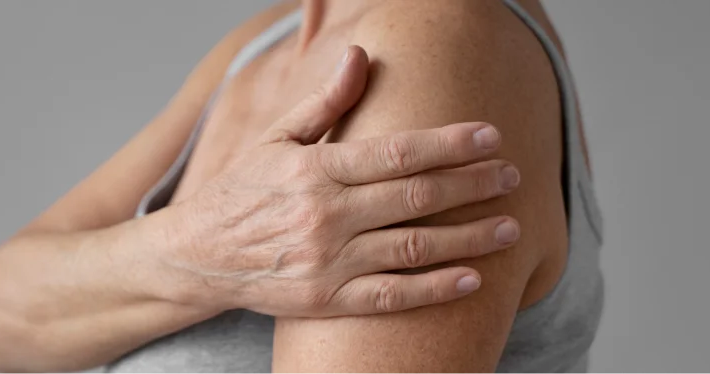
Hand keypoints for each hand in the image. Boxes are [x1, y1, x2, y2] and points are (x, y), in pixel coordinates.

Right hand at [159, 46, 521, 316]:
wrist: (197, 259)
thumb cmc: (240, 192)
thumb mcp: (274, 139)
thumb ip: (323, 103)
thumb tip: (360, 55)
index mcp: (315, 170)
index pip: (397, 152)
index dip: (450, 144)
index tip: (490, 137)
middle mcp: (325, 216)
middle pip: (416, 197)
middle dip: (472, 185)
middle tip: (512, 176)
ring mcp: (328, 262)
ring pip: (414, 248)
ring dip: (469, 238)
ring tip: (510, 227)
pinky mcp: (328, 300)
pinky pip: (392, 296)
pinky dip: (435, 289)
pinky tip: (473, 278)